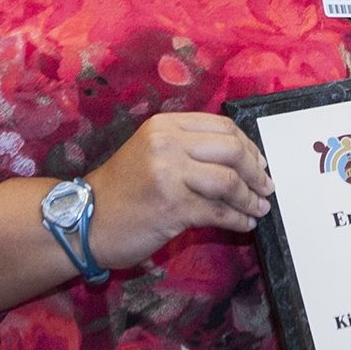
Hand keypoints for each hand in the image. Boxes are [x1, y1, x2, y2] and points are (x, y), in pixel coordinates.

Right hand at [84, 112, 273, 267]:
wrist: (84, 221)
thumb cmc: (120, 191)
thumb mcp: (150, 152)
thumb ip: (188, 148)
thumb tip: (239, 159)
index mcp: (165, 125)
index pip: (222, 127)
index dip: (248, 145)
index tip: (259, 161)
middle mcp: (167, 144)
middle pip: (231, 150)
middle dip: (256, 170)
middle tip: (266, 186)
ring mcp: (169, 174)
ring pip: (229, 181)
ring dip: (251, 198)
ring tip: (259, 208)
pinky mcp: (173, 207)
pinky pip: (218, 212)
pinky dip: (238, 219)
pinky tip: (244, 224)